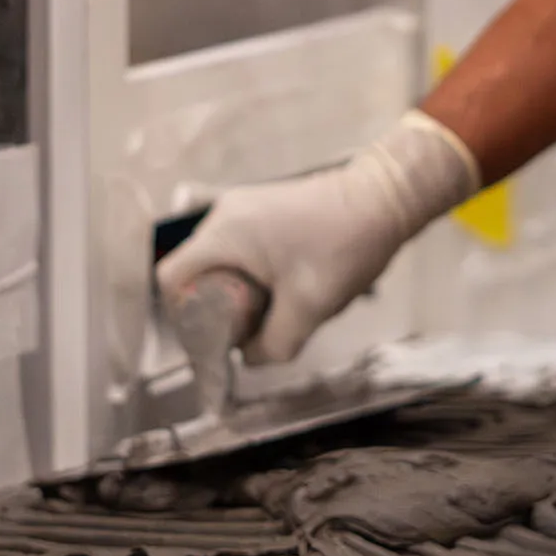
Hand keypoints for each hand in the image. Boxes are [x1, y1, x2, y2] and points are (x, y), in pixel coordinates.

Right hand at [153, 112, 478, 363]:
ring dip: (240, 292)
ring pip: (221, 263)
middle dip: (217, 307)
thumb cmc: (344, 247)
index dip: (183, 316)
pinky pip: (241, 250)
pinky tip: (287, 288)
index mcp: (224, 234)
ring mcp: (244, 208)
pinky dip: (254, 275)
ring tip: (275, 309)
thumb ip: (272, 345)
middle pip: (195, 272)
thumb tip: (250, 358)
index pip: (172, 278)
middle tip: (250, 329)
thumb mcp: (308, 309)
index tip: (213, 336)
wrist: (384, 198)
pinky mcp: (263, 209)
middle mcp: (224, 215)